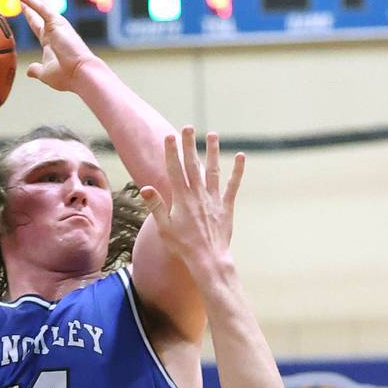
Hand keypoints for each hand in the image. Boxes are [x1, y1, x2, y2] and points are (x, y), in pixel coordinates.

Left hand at [8, 0, 97, 90]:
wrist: (81, 75)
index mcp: (50, 37)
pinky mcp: (56, 22)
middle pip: (34, 1)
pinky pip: (39, 7)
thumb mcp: (46, 73)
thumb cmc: (67, 77)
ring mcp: (55, 22)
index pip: (34, 18)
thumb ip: (37, 70)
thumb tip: (29, 72)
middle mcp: (52, 26)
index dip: (26, 6)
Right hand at [141, 127, 244, 269]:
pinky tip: (241, 157)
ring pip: (212, 171)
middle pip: (192, 165)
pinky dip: (237, 172)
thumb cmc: (183, 246)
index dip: (172, 152)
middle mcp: (198, 195)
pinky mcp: (226, 207)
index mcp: (181, 199)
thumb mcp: (164, 228)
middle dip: (190, 145)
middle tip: (188, 127)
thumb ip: (157, 206)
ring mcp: (213, 199)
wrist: (207, 259)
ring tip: (213, 135)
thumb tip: (145, 188)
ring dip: (213, 152)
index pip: (175, 170)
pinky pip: (232, 186)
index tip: (170, 136)